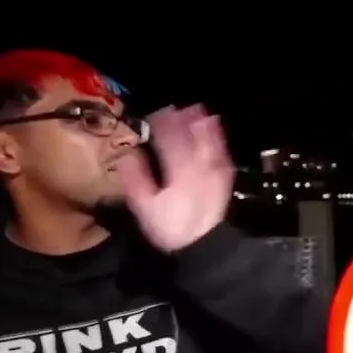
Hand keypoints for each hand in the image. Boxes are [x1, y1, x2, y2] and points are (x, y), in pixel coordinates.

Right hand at [118, 105, 233, 253]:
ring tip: (202, 113)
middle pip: (191, 141)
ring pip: (210, 147)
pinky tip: (219, 137)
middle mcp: (197, 170)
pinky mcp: (223, 182)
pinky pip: (224, 159)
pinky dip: (221, 145)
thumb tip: (128, 156)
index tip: (156, 112)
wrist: (202, 245)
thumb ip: (136, 180)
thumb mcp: (145, 207)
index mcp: (177, 173)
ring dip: (206, 129)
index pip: (169, 143)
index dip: (163, 126)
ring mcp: (213, 175)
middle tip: (179, 107)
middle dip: (185, 122)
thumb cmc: (171, 227)